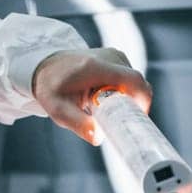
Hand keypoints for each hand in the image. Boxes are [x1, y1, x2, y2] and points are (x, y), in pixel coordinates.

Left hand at [30, 47, 152, 144]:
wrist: (48, 67)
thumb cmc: (53, 89)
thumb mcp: (58, 110)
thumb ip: (78, 124)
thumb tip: (97, 137)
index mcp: (96, 67)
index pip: (134, 81)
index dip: (143, 101)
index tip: (136, 119)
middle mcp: (110, 56)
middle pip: (137, 84)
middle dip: (133, 104)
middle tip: (117, 120)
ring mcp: (115, 55)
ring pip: (135, 83)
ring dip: (128, 98)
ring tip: (106, 108)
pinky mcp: (118, 57)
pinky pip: (130, 79)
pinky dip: (125, 91)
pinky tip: (108, 99)